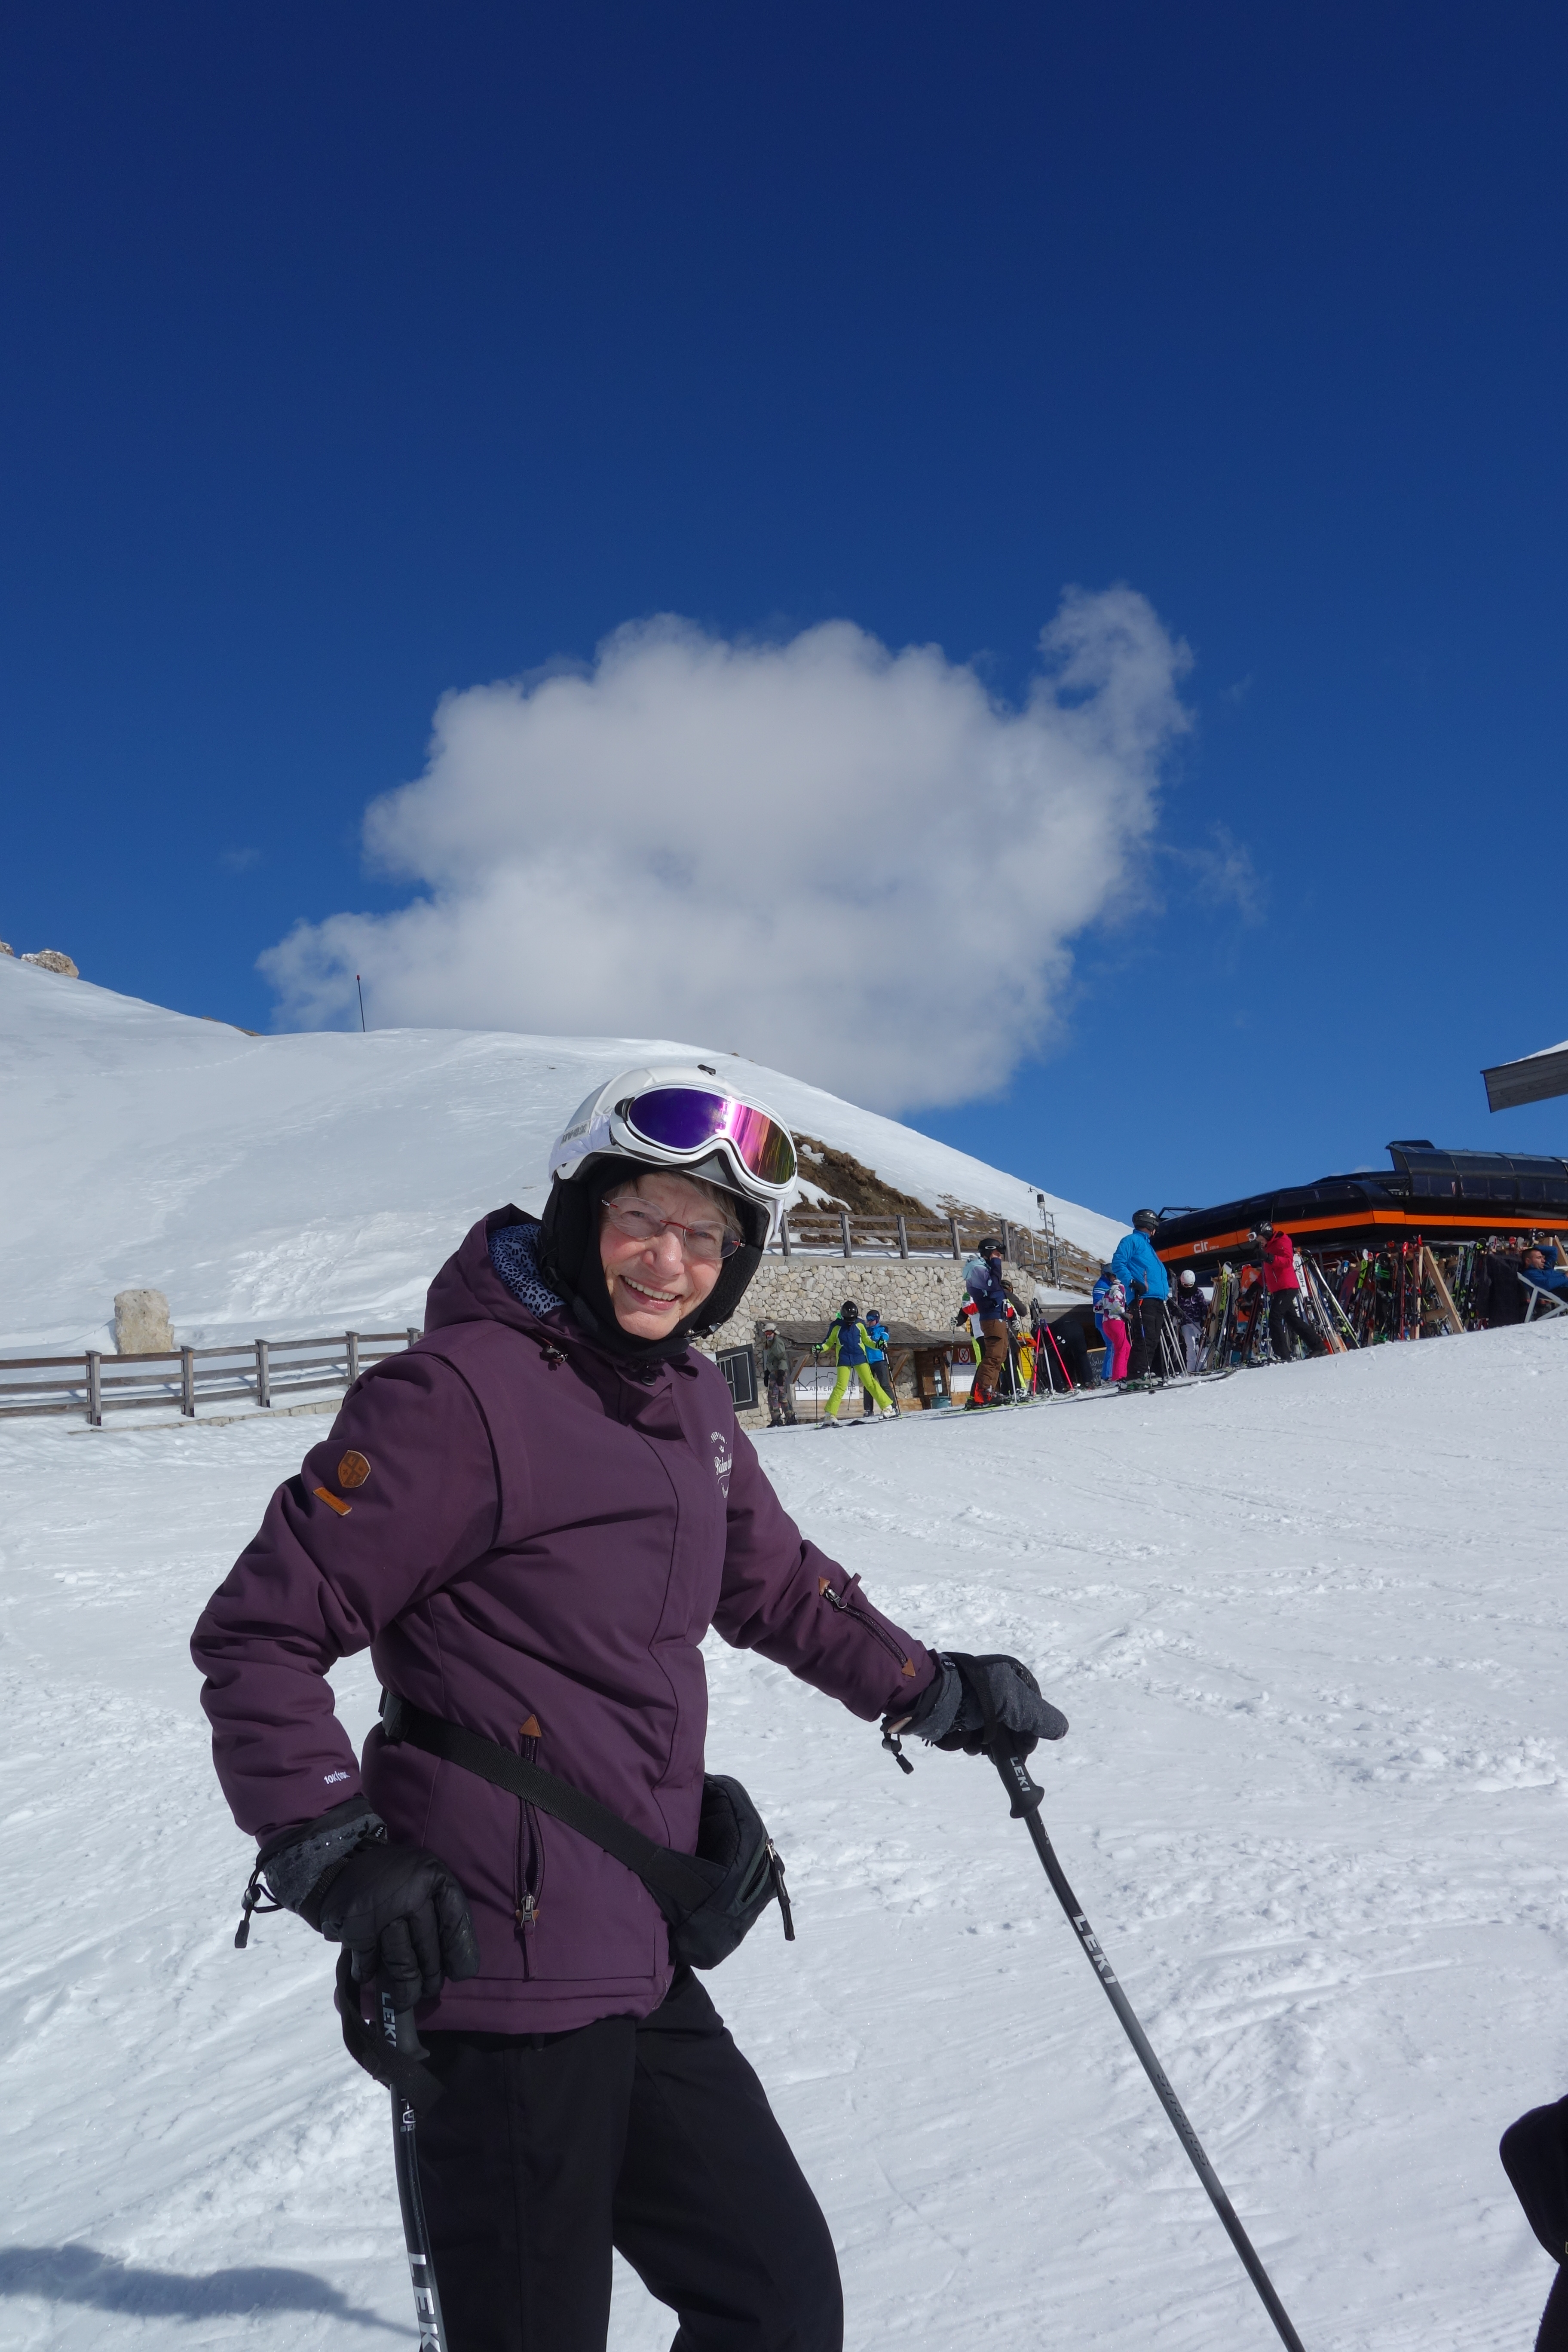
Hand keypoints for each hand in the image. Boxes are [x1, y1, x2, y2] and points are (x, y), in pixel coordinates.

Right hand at [304, 1841, 479, 2008]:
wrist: (338, 1862)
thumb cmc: (391, 1877)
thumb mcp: (423, 1876)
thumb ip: (439, 1909)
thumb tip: (453, 1964)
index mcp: (433, 1877)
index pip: (456, 1921)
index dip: (460, 1951)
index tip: (460, 1973)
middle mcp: (411, 1893)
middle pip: (429, 1949)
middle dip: (431, 1976)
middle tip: (429, 1988)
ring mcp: (382, 1913)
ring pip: (402, 1964)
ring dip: (405, 1987)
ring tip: (406, 1998)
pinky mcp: (357, 1930)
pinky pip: (369, 1965)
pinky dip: (368, 1972)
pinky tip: (369, 1972)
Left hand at [888, 1652, 1067, 1758]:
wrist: (929, 1697)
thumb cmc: (976, 1696)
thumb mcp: (1016, 1705)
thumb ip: (1040, 1719)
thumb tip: (1061, 1729)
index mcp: (1010, 1675)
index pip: (1032, 1708)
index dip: (1030, 1732)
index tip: (1024, 1749)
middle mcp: (992, 1687)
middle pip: (1010, 1726)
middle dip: (1004, 1743)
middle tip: (998, 1754)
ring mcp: (972, 1701)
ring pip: (988, 1735)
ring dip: (981, 1745)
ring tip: (971, 1741)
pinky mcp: (955, 1714)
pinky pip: (967, 1735)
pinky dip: (964, 1741)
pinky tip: (958, 1739)